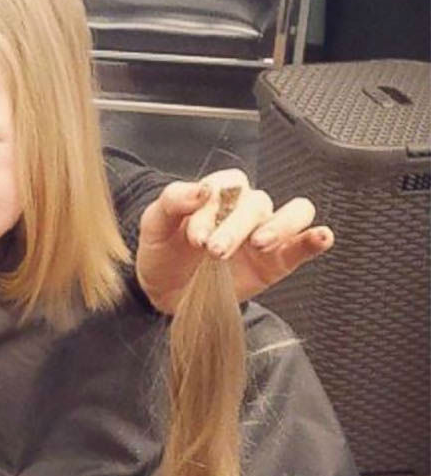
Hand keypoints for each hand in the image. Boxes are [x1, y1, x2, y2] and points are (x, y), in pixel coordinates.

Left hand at [135, 168, 333, 313]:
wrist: (163, 290)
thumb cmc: (162, 250)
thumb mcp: (154, 222)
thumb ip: (173, 199)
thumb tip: (200, 188)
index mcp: (219, 192)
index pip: (228, 184)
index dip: (213, 207)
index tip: (195, 237)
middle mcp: (246, 209)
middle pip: (258, 203)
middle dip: (236, 227)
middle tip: (215, 251)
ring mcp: (266, 233)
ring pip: (295, 213)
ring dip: (281, 225)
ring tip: (260, 243)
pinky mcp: (277, 262)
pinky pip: (302, 245)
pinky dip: (313, 239)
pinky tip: (320, 237)